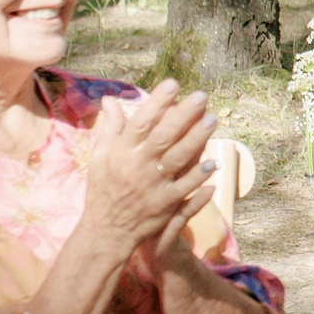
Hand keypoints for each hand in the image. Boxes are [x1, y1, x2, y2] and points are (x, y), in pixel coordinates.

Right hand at [78, 81, 218, 263]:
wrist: (105, 230)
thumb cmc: (104, 187)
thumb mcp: (100, 156)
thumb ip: (110, 127)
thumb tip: (110, 98)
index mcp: (121, 151)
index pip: (140, 122)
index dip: (156, 102)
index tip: (173, 84)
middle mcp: (137, 165)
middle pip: (162, 136)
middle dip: (182, 115)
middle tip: (201, 96)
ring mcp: (152, 184)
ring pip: (177, 158)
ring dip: (196, 139)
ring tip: (212, 120)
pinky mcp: (164, 203)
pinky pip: (183, 187)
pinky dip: (197, 176)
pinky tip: (213, 162)